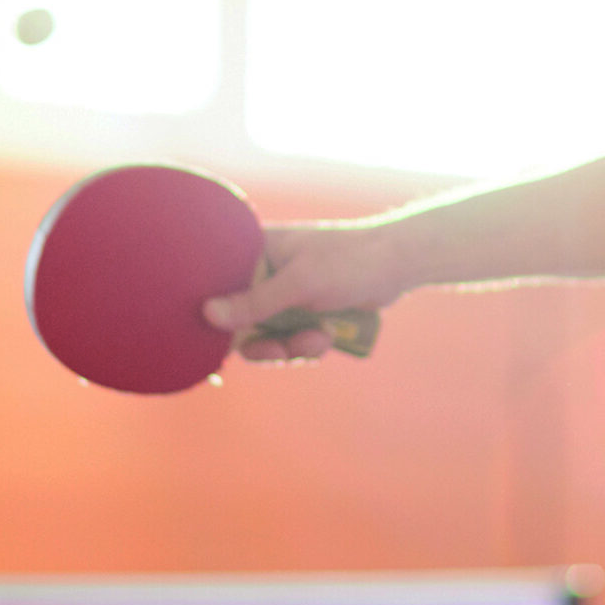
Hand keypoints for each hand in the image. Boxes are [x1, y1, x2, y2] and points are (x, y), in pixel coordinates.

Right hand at [203, 222, 411, 362]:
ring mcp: (286, 294)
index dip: (218, 318)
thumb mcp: (299, 283)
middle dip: (264, 343)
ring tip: (317, 340)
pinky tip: (328, 337)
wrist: (397, 265)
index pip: (220, 287)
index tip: (225, 343)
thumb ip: (255, 302)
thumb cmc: (348, 261)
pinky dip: (308, 345)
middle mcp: (266, 273)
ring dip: (291, 347)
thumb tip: (208, 314)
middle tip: (279, 352)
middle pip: (241, 322)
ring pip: (269, 336)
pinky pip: (292, 340)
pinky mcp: (306, 311)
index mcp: (256, 252)